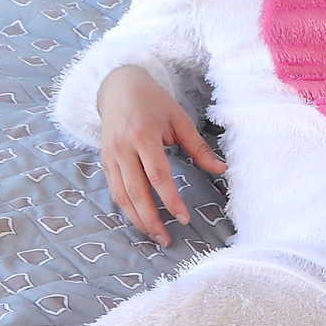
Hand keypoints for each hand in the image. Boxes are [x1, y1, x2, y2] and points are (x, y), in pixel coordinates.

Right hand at [96, 65, 225, 245]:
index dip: (170, 200)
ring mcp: (110, 155)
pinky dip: (125, 207)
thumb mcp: (180, 119)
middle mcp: (122, 148)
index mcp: (143, 136)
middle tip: (166, 239)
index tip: (184, 218)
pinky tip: (139, 219)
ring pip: (120, 195)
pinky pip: (114, 189)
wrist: (118, 87)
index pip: (157, 176)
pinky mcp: (104, 160)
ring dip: (136, 219)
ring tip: (153, 235)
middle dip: (150, 219)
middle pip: (135, 192)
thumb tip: (222, 169)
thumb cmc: (153, 102)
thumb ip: (198, 147)